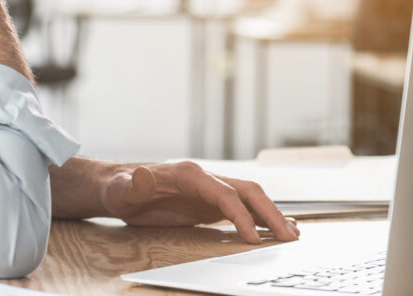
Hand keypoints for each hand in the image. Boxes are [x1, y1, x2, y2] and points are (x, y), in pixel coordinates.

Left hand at [101, 161, 299, 243]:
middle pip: (248, 191)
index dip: (241, 215)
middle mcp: (206, 179)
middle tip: (289, 237)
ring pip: (250, 199)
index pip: (225, 194)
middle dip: (270, 213)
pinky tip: (275, 229)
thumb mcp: (122, 188)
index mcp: (190, 174)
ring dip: (272, 215)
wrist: (119, 187)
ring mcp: (210, 190)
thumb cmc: (121, 188)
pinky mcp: (209, 204)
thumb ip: (134, 184)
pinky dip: (260, 218)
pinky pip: (242, 209)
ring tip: (292, 234)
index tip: (254, 238)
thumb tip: (141, 176)